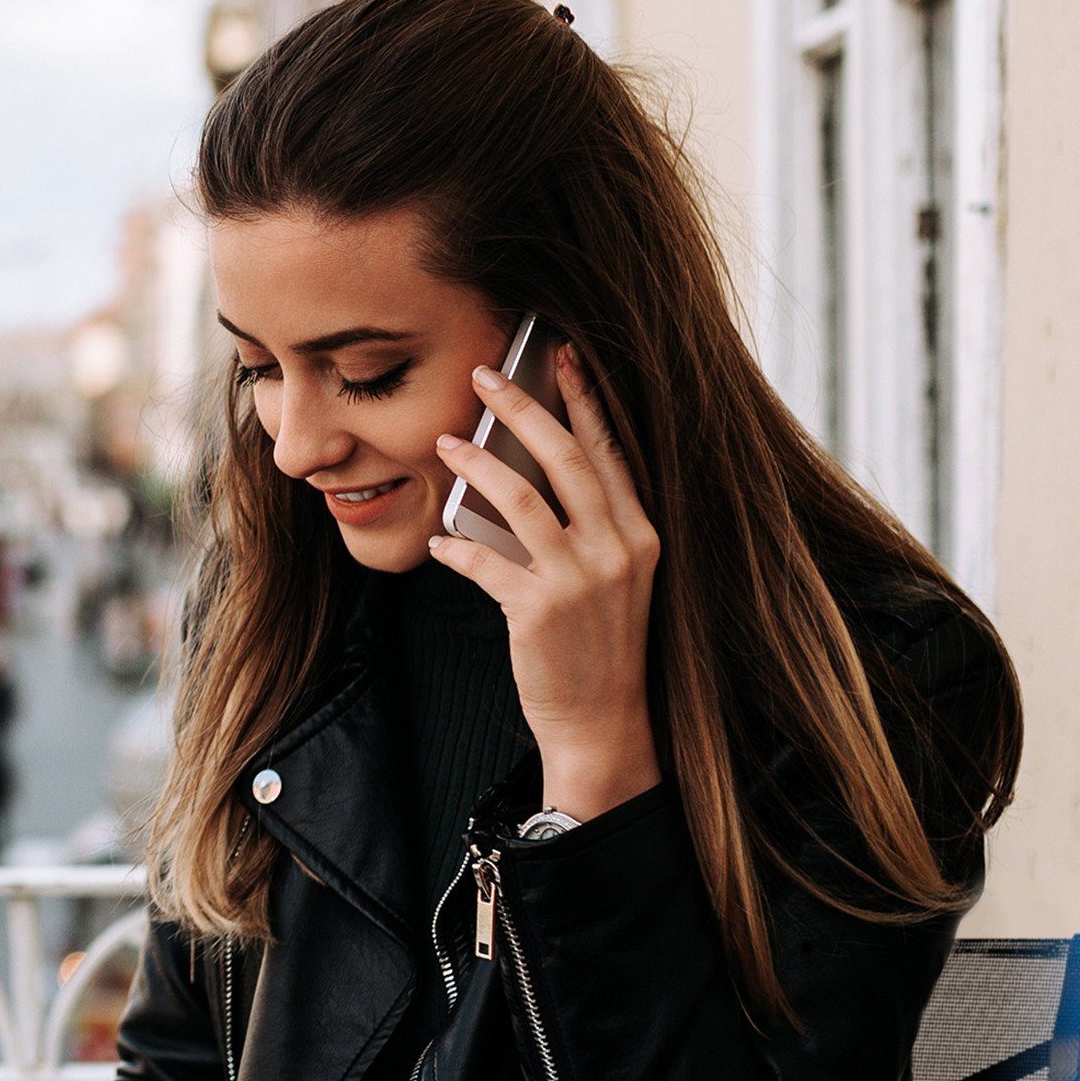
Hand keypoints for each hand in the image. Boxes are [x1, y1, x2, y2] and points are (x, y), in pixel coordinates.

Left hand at [429, 342, 662, 820]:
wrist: (602, 722)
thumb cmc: (599, 646)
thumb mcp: (611, 579)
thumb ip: (585, 527)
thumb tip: (526, 472)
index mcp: (639, 534)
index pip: (609, 452)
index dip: (583, 400)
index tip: (560, 357)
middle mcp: (618, 548)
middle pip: (565, 458)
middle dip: (522, 407)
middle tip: (484, 374)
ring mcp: (580, 579)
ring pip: (520, 497)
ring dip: (476, 462)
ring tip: (445, 442)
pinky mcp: (540, 610)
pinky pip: (484, 560)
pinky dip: (456, 546)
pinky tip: (439, 541)